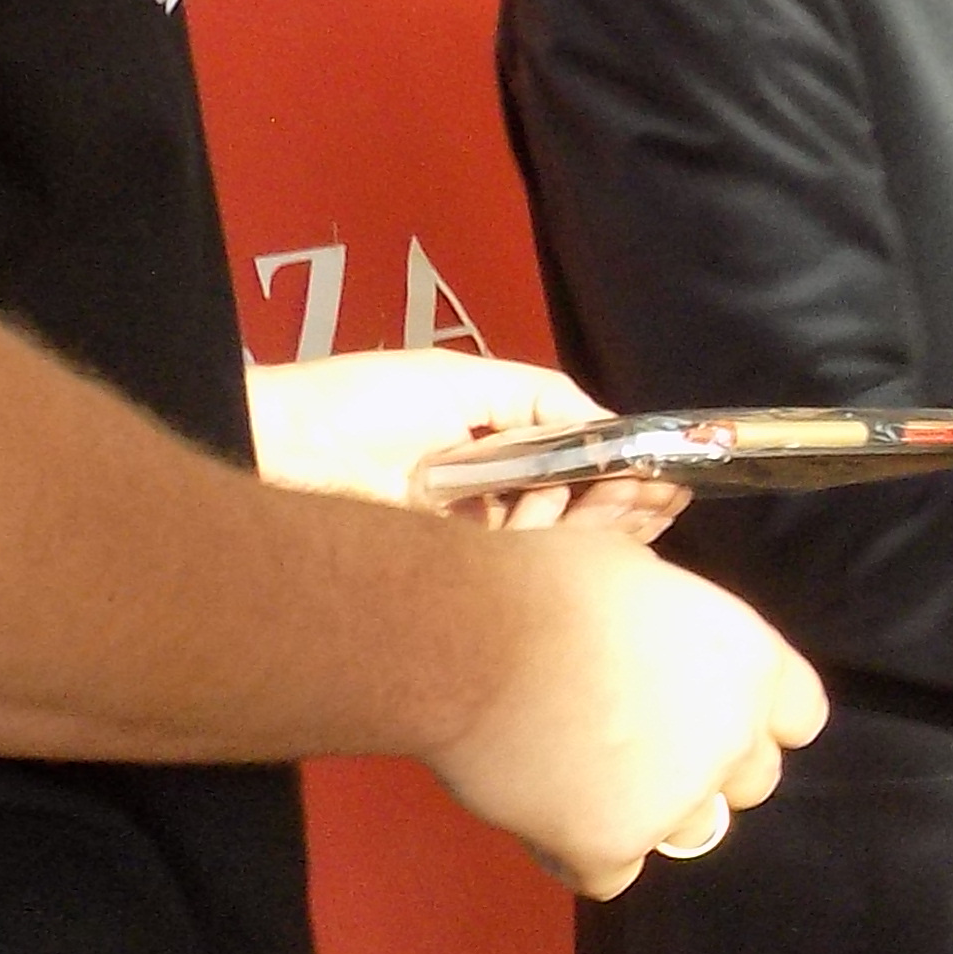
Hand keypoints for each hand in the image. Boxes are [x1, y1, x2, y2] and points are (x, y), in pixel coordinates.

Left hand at [246, 349, 680, 540]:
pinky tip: (550, 510)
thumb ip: (539, 397)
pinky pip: (524, 570)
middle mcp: (489, 508)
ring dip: (591, 523)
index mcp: (495, 463)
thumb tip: (605, 421)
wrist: (284, 447)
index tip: (668, 481)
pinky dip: (548, 541)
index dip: (627, 484)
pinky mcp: (453, 574)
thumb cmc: (352, 405)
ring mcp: (472, 545)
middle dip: (625, 510)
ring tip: (586, 494)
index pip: (581, 482)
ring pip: (563, 552)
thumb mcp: (460, 380)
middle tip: (657, 496)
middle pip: (583, 524)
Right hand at [427, 529, 827, 900]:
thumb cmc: (541, 583)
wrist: (468, 637)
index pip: (799, 717)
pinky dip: (575, 850)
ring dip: (641, 812)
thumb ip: (671, 627)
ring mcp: (675, 800)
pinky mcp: (612, 846)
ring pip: (683, 831)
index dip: (753, 720)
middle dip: (703, 770)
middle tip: (632, 745)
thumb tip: (653, 637)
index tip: (707, 713)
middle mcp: (731, 736)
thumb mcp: (637, 576)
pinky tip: (537, 810)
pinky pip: (610, 874)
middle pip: (749, 781)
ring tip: (571, 770)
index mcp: (749, 661)